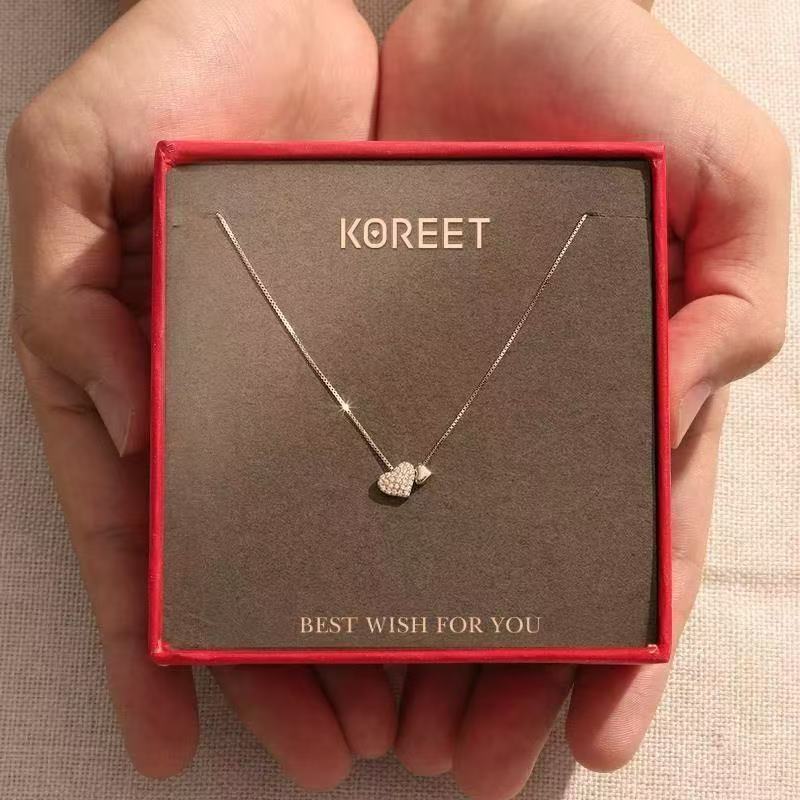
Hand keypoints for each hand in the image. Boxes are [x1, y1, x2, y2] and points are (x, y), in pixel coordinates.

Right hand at [6, 0, 394, 786]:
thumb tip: (125, 419)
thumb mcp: (68, 172)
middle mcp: (216, 400)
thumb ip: (72, 295)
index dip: (144, 644)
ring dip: (350, 622)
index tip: (170, 741)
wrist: (280, 13)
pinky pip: (394, 451)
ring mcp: (300, 382)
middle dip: (268, 662)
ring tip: (391, 710)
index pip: (131, 540)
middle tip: (323, 749)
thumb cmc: (162, 79)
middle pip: (240, 562)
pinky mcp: (376, 346)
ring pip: (325, 530)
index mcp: (130, 377)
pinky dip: (413, 524)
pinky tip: (445, 581)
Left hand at [379, 1, 789, 796]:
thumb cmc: (615, 86)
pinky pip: (351, 462)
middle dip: (504, 678)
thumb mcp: (730, 183)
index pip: (629, 548)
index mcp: (626, 390)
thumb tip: (686, 399)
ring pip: (433, 543)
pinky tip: (320, 615)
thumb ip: (733, 297)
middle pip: (521, 573)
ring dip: (417, 641)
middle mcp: (533, 408)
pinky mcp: (368, 350)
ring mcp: (447, 387)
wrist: (489, 18)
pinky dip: (343, 542)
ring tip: (387, 733)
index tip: (590, 739)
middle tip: (461, 764)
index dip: (617, 648)